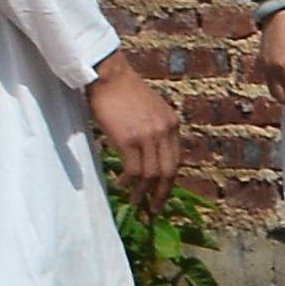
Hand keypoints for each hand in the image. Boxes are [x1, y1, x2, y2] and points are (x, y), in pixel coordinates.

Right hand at [86, 53, 185, 208]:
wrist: (108, 76)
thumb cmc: (123, 93)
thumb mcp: (150, 111)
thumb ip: (154, 130)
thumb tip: (149, 154)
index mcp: (172, 124)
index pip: (176, 160)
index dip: (169, 181)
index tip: (162, 194)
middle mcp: (165, 131)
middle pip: (169, 171)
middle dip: (162, 194)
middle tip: (154, 209)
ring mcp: (148, 136)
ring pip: (151, 174)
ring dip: (143, 193)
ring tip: (135, 202)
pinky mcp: (129, 139)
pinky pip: (134, 170)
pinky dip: (129, 182)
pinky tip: (121, 185)